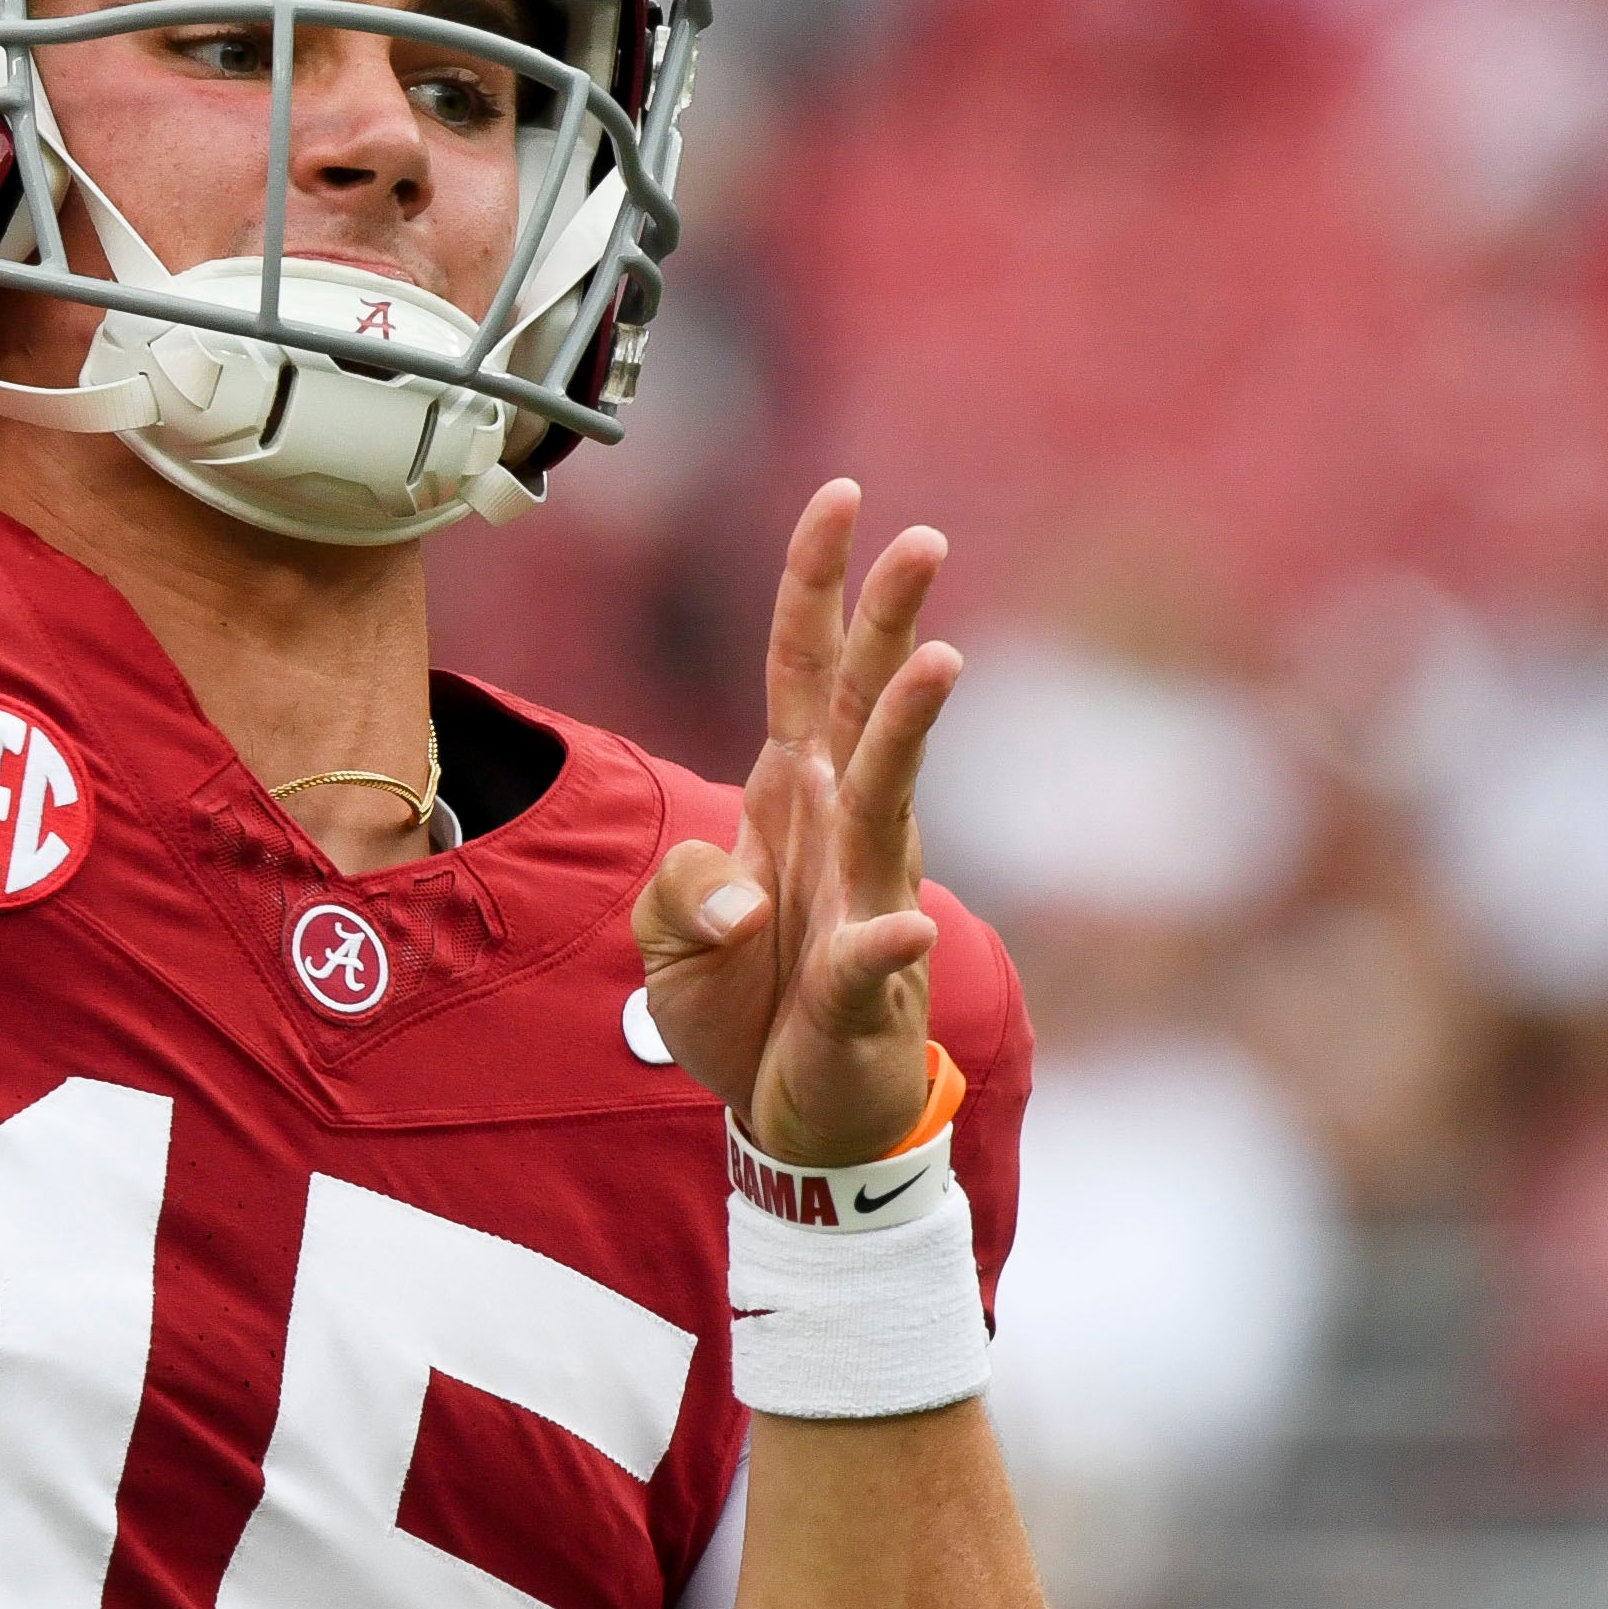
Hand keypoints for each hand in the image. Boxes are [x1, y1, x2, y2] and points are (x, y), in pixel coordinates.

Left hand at [634, 480, 963, 1165]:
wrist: (794, 1111)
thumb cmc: (743, 999)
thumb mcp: (668, 933)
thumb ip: (682, 887)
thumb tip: (735, 893)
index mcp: (787, 794)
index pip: (802, 668)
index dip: (814, 585)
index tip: (838, 497)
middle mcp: (838, 828)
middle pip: (860, 705)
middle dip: (889, 620)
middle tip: (924, 537)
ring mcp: (861, 899)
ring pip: (887, 800)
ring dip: (906, 731)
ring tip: (939, 662)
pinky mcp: (862, 985)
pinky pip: (869, 957)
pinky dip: (883, 942)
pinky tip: (903, 925)